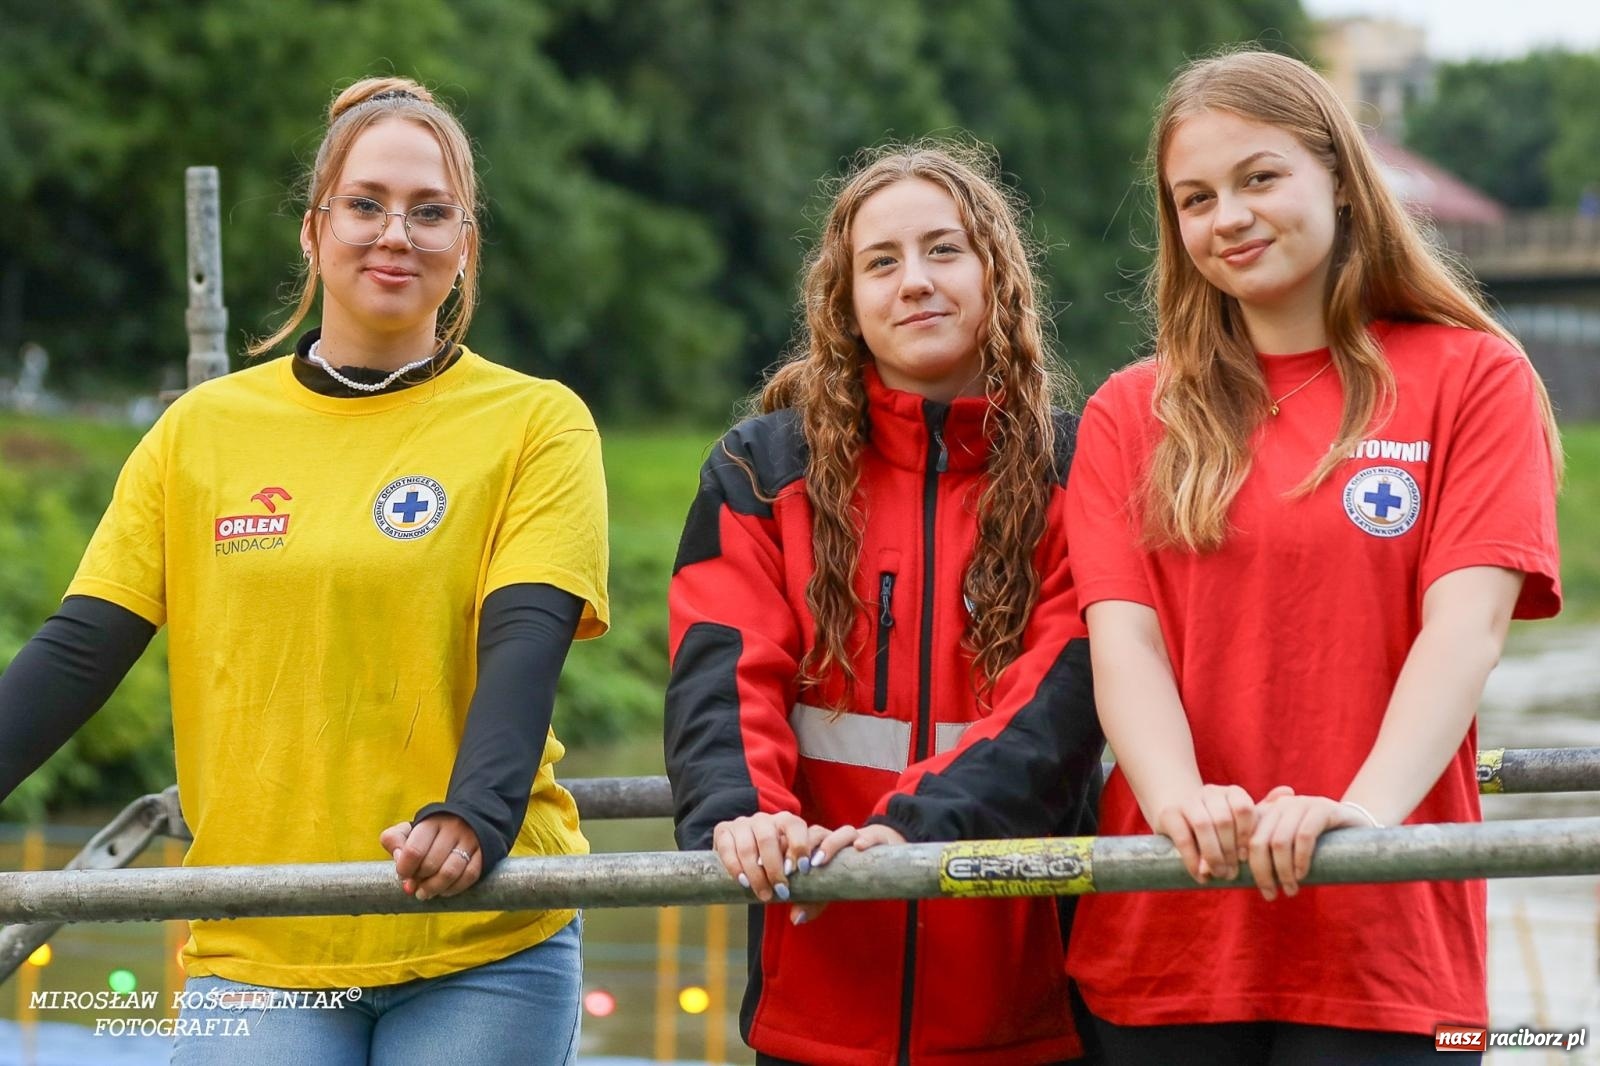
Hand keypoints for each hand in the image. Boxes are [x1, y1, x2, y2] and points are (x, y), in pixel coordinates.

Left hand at [379, 814, 483, 901]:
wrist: (468, 820)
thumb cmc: (431, 831)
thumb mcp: (409, 829)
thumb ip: (394, 840)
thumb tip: (398, 858)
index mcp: (431, 822)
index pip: (414, 851)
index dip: (405, 869)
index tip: (403, 875)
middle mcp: (453, 828)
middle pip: (431, 864)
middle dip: (419, 881)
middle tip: (414, 887)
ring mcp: (471, 840)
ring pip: (450, 872)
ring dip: (434, 888)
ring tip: (425, 893)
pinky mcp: (484, 852)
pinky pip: (470, 876)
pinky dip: (454, 888)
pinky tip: (444, 891)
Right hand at [711, 812, 826, 903]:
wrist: (752, 862)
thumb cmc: (781, 871)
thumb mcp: (799, 880)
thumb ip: (806, 899)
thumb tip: (797, 918)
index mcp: (787, 822)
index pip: (795, 826)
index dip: (799, 846)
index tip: (804, 870)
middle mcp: (765, 819)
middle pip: (768, 838)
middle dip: (775, 868)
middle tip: (781, 892)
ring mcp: (742, 823)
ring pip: (747, 846)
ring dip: (755, 873)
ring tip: (763, 894)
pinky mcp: (723, 831)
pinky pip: (727, 847)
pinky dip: (735, 867)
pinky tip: (743, 882)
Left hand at [786, 823, 909, 926]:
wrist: (882, 854)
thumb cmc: (846, 873)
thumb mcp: (827, 890)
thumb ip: (811, 902)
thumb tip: (796, 919)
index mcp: (819, 844)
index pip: (799, 839)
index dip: (787, 849)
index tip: (779, 868)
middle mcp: (835, 837)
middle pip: (817, 832)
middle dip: (804, 847)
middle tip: (796, 868)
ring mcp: (857, 837)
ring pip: (843, 832)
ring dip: (830, 844)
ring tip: (820, 860)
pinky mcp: (878, 839)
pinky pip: (872, 835)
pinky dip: (866, 839)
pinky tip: (859, 847)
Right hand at [1152, 783, 1274, 883]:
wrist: (1175, 809)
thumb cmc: (1216, 819)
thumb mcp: (1239, 816)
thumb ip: (1263, 809)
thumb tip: (1289, 792)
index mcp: (1231, 792)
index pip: (1244, 808)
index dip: (1246, 835)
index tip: (1247, 857)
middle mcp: (1209, 792)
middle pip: (1223, 819)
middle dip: (1229, 851)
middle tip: (1232, 874)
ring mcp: (1187, 801)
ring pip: (1203, 826)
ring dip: (1213, 855)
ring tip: (1219, 875)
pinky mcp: (1169, 814)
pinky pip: (1183, 837)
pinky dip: (1193, 859)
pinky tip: (1201, 875)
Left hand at [1247, 791, 1367, 900]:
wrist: (1356, 825)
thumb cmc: (1317, 842)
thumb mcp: (1290, 845)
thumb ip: (1268, 854)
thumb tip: (1241, 879)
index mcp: (1267, 812)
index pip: (1246, 838)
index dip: (1246, 863)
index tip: (1251, 885)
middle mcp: (1281, 805)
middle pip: (1259, 841)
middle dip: (1262, 872)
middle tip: (1271, 895)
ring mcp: (1302, 804)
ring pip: (1280, 841)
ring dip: (1283, 871)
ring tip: (1291, 890)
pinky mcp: (1324, 809)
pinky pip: (1305, 836)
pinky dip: (1300, 859)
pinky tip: (1302, 875)